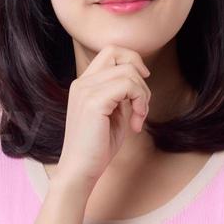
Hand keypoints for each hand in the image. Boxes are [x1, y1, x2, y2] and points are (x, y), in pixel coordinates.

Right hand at [54, 45, 151, 190]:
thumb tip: (139, 80)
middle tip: (141, 105)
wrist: (80, 171)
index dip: (132, 62)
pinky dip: (139, 102)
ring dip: (142, 95)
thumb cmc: (97, 148)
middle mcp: (82, 82)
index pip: (111, 52)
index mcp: (84, 84)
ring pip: (128, 71)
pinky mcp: (94, 101)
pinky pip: (128, 86)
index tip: (140, 88)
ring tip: (138, 117)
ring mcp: (86, 90)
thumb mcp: (114, 114)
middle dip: (140, 76)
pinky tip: (135, 123)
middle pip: (118, 53)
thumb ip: (122, 94)